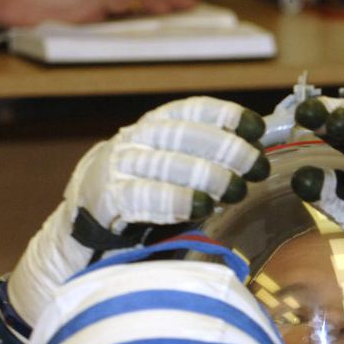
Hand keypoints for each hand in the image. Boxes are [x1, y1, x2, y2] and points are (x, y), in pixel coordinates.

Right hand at [7, 96, 268, 325]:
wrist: (86, 233)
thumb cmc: (145, 204)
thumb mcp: (177, 175)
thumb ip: (211, 165)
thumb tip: (258, 159)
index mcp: (154, 129)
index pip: (189, 110)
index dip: (223, 115)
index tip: (255, 127)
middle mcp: (133, 141)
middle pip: (181, 135)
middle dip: (224, 148)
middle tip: (254, 167)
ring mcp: (115, 167)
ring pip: (164, 163)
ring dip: (206, 175)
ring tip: (235, 190)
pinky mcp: (103, 199)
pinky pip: (142, 196)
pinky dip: (175, 200)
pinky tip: (201, 207)